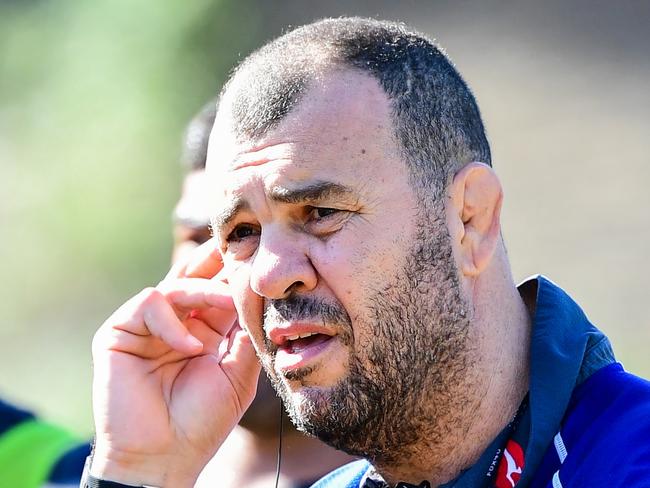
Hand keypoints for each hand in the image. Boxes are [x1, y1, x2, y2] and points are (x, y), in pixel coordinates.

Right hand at [90, 240, 260, 486]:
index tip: (259, 255)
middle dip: (215, 259)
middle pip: (193, 277)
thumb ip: (246, 334)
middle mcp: (175, 324)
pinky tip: (190, 347)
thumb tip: (260, 297)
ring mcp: (146, 327)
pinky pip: (149, 303)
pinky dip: (172, 321)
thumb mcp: (238, 374)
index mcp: (203, 331)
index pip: (218, 291)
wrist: (164, 457)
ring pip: (175, 285)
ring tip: (227, 303)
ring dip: (205, 290)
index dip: (234, 273)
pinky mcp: (119, 333)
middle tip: (237, 240)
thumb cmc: (202, 421)